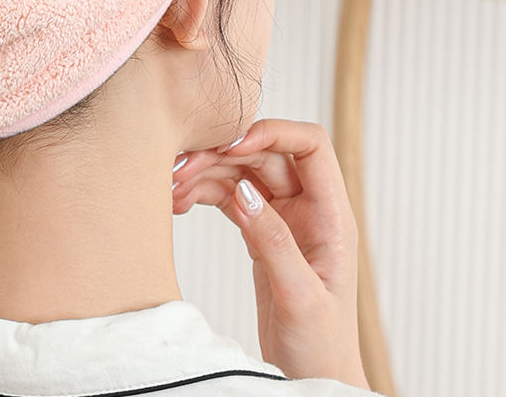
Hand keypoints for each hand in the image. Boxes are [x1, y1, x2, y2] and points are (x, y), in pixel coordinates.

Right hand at [171, 119, 370, 389]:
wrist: (312, 380)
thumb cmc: (322, 347)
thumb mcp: (299, 294)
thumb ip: (272, 239)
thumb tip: (242, 189)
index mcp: (332, 215)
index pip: (310, 145)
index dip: (272, 133)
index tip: (232, 145)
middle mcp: (309, 208)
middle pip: (265, 156)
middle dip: (223, 155)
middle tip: (182, 168)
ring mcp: (284, 218)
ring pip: (243, 173)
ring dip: (207, 174)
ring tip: (173, 187)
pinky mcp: (261, 232)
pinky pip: (230, 197)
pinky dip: (204, 194)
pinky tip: (180, 202)